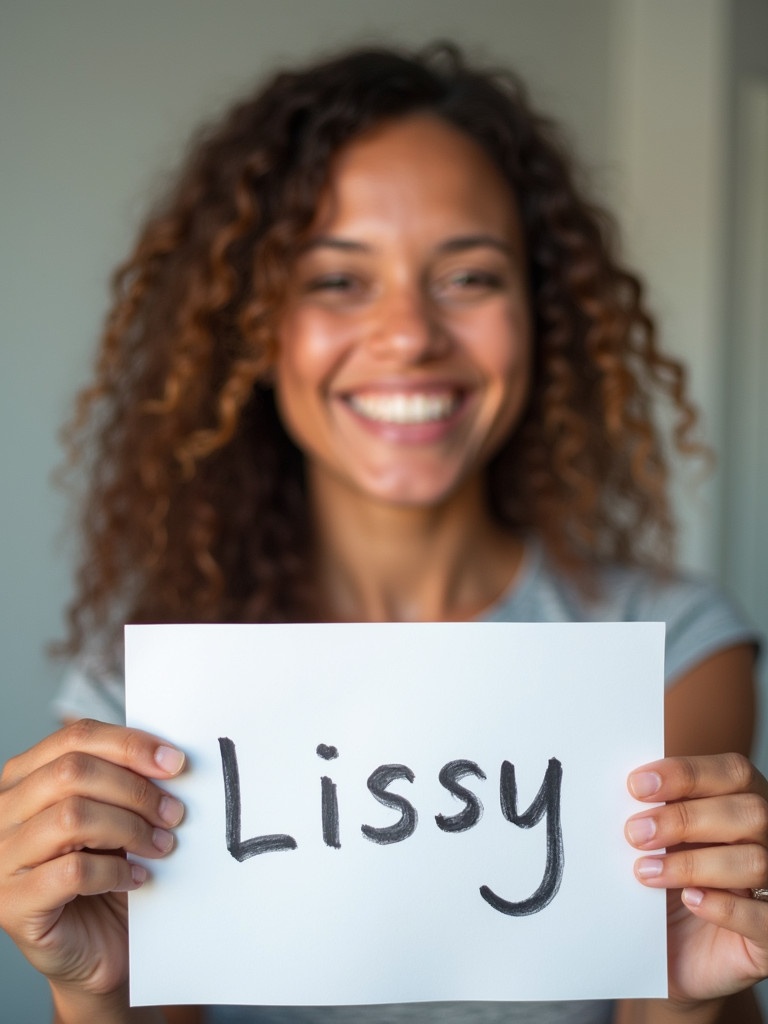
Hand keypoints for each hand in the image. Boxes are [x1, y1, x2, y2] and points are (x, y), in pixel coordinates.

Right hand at [0, 719, 184, 996]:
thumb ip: (125, 780)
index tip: (174, 762)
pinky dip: (115, 870)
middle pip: (73, 772)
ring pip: (72, 817)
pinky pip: (72, 872)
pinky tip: (136, 877)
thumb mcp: (115, 814)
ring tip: (161, 845)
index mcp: (25, 777)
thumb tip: (168, 757)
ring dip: (130, 828)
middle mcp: (3, 812)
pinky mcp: (12, 904)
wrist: (98, 947)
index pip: (76, 737)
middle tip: (174, 812)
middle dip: (135, 789)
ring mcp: (1, 859)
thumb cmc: (107, 871)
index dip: (130, 744)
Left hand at [626, 753, 767, 1003]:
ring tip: (647, 871)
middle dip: (685, 819)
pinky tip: (691, 901)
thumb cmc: (666, 888)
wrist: (670, 957)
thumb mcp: (658, 845)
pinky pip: (763, 918)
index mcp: (743, 804)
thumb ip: (655, 814)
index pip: (733, 772)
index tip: (637, 785)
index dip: (687, 774)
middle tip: (635, 833)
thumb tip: (626, 791)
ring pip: (756, 861)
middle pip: (749, 813)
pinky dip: (725, 907)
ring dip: (693, 863)